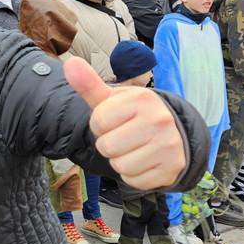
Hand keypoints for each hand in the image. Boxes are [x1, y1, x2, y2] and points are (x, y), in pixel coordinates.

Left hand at [64, 57, 185, 188]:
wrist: (173, 134)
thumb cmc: (134, 116)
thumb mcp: (112, 99)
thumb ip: (89, 84)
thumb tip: (70, 64)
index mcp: (142, 98)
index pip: (98, 121)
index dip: (100, 125)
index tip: (114, 121)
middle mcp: (159, 120)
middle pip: (107, 146)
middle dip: (108, 145)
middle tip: (124, 137)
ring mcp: (168, 145)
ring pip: (120, 166)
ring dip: (120, 161)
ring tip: (133, 149)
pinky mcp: (171, 169)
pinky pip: (134, 180)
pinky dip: (133, 175)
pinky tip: (144, 161)